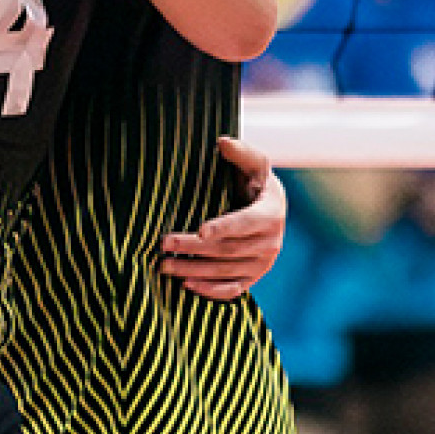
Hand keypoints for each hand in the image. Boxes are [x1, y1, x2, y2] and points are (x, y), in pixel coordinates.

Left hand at [161, 136, 286, 300]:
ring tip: (164, 265)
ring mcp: (263, 263)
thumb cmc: (254, 182)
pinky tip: (187, 286)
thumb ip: (241, 152)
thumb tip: (222, 142)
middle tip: (163, 243)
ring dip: (195, 271)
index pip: (246, 222)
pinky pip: (234, 289)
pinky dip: (211, 291)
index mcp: (271, 214)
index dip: (225, 227)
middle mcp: (271, 242)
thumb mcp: (253, 164)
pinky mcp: (254, 276)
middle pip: (228, 249)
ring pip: (226, 270)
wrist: (267, 208)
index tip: (201, 230)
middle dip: (194, 248)